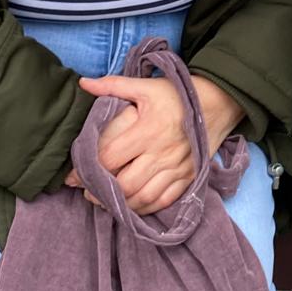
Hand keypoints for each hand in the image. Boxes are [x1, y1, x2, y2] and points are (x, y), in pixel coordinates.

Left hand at [64, 74, 242, 215]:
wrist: (218, 103)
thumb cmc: (177, 95)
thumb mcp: (145, 86)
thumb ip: (113, 85)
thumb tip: (83, 83)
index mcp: (147, 130)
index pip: (110, 157)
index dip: (87, 170)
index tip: (73, 176)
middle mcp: (161, 152)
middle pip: (125, 183)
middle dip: (101, 192)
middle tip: (88, 192)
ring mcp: (177, 168)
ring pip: (143, 197)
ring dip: (121, 204)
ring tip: (106, 201)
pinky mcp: (189, 177)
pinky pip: (164, 200)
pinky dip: (145, 207)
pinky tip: (132, 205)